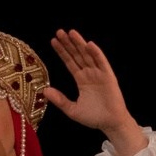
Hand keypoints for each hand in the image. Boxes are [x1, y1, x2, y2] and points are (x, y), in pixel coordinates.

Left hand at [41, 30, 144, 155]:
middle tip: (59, 32)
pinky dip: (96, 53)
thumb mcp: (72, 109)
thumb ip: (59, 100)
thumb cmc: (94, 117)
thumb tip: (44, 90)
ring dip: (80, 44)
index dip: (62, 52)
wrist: (110, 124)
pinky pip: (102, 63)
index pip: (70, 62)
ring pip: (88, 55)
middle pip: (77, 55)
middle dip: (69, 44)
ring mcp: (99, 74)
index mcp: (81, 80)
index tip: (53, 41)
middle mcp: (90, 74)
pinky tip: (89, 44)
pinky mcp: (109, 77)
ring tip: (71, 33)